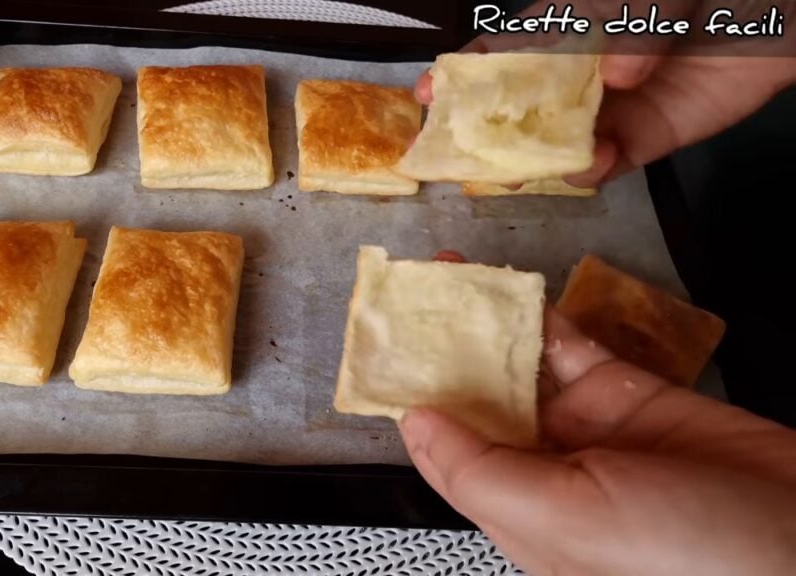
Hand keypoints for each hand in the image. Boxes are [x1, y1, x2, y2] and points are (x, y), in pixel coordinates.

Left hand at [400, 252, 795, 574]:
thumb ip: (479, 471)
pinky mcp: (630, 393)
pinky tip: (509, 287)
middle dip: (445, 352)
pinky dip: (543, 317)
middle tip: (412, 294)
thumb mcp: (563, 522)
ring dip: (486, 324)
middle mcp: (545, 472)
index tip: (381, 348)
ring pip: (521, 366)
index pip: (446, 453)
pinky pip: (574, 347)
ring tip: (449, 275)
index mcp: (517, 514)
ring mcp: (589, 430)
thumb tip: (414, 423)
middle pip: (479, 401)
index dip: (414, 402)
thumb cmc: (689, 558)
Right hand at [415, 53, 795, 186]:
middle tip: (464, 157)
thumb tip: (615, 74)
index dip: (464, 71)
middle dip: (487, 133)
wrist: (781, 12)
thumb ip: (634, 18)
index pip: (505, 50)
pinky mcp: (647, 139)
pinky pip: (611, 162)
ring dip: (535, 161)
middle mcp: (581, 71)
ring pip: (557, 142)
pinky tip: (591, 165)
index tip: (428, 92)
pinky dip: (594, 169)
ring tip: (522, 174)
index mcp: (570, 26)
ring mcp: (612, 107)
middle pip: (520, 106)